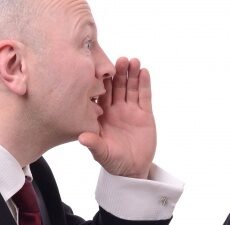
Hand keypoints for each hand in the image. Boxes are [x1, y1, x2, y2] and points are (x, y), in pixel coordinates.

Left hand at [78, 57, 155, 178]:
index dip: (102, 81)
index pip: (101, 94)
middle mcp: (115, 109)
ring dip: (132, 74)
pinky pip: (144, 96)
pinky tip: (144, 72)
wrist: (133, 169)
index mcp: (102, 115)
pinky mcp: (145, 114)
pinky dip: (145, 84)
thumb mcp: (102, 153)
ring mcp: (131, 110)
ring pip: (131, 88)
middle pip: (117, 86)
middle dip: (118, 72)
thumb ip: (94, 144)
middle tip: (120, 60)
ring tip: (134, 61)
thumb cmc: (113, 161)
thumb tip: (82, 137)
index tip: (102, 68)